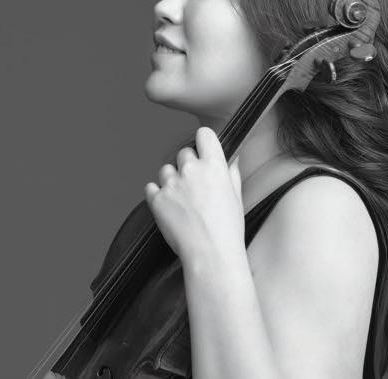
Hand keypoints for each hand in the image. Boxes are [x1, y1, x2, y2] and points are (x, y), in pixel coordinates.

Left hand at [144, 127, 244, 267]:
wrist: (211, 254)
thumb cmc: (227, 229)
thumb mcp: (236, 196)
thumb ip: (232, 173)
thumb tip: (232, 159)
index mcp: (214, 165)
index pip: (204, 134)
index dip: (203, 141)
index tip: (203, 150)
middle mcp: (191, 169)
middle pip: (183, 153)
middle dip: (187, 165)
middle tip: (194, 185)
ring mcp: (172, 183)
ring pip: (166, 170)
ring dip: (171, 180)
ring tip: (181, 200)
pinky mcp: (156, 199)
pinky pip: (151, 188)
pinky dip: (157, 195)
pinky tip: (168, 207)